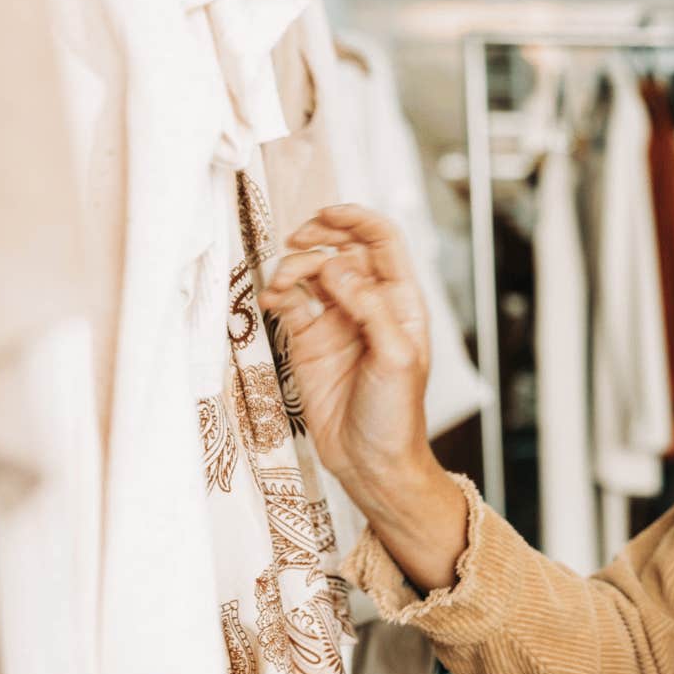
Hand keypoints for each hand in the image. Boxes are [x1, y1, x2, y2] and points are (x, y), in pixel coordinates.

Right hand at [258, 205, 432, 492]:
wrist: (371, 460)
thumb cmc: (396, 414)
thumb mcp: (395, 358)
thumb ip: (370, 308)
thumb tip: (339, 268)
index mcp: (401, 302)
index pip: (383, 243)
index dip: (357, 220)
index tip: (327, 214)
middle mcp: (370, 304)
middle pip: (344, 248)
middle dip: (320, 236)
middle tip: (298, 239)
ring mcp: (337, 320)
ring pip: (312, 272)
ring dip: (294, 267)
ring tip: (283, 286)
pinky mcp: (309, 339)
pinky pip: (290, 301)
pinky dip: (277, 293)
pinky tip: (272, 300)